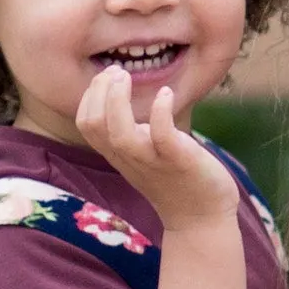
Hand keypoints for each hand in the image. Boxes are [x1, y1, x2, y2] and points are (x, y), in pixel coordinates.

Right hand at [75, 66, 239, 234]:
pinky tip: (166, 93)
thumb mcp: (145, 153)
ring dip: (118, 100)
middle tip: (117, 71)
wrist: (202, 218)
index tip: (108, 75)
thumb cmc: (176, 179)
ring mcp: (152, 161)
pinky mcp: (179, 161)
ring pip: (120, 134)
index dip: (90, 96)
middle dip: (98, 92)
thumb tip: (123, 98)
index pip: (86, 124)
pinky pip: (162, 136)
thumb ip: (131, 130)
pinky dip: (160, 112)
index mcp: (119, 154)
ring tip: (126, 76)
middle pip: (93, 125)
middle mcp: (129, 158)